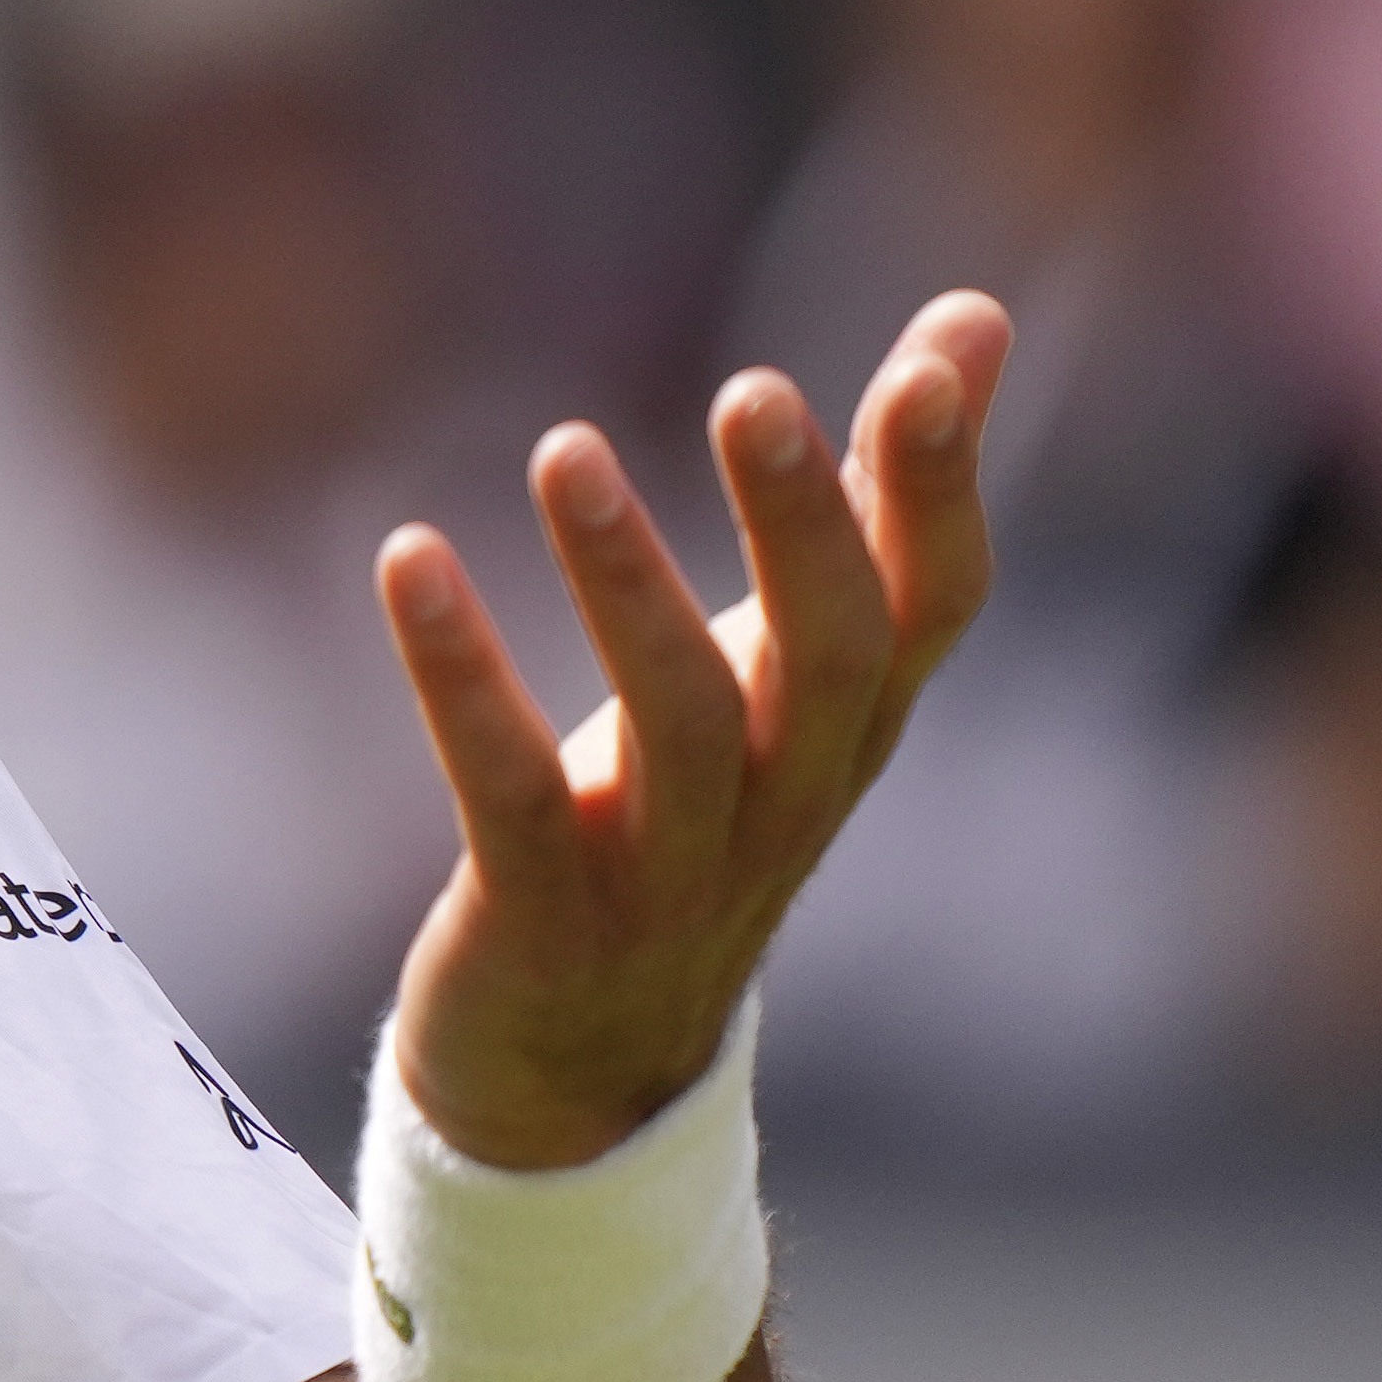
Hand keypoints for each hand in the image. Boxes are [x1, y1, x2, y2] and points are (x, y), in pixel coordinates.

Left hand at [375, 292, 1007, 1166]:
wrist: (579, 1067)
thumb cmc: (695, 813)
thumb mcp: (792, 662)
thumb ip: (873, 496)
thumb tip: (974, 314)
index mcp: (850, 729)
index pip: (937, 605)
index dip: (942, 491)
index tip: (936, 360)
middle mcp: (788, 795)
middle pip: (832, 655)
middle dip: (802, 525)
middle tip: (754, 390)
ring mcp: (670, 866)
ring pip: (680, 721)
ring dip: (626, 582)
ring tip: (561, 448)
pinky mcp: (542, 912)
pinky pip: (505, 789)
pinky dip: (460, 676)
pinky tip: (406, 558)